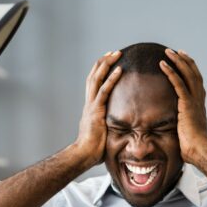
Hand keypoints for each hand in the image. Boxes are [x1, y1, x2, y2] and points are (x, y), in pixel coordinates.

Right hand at [74, 51, 122, 165]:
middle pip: (93, 76)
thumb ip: (110, 124)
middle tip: (114, 52)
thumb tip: (122, 126)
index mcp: (91, 107)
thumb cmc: (94, 149)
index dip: (100, 71)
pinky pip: (104, 91)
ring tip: (116, 54)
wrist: (84, 155)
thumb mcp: (104, 132)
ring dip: (107, 64)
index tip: (109, 61)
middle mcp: (89, 103)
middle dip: (103, 62)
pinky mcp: (96, 111)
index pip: (94, 84)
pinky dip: (111, 79)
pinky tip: (119, 70)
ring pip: (97, 79)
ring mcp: (91, 106)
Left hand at [160, 49, 206, 163]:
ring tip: (167, 52)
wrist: (200, 150)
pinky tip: (162, 64)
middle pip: (194, 74)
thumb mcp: (187, 133)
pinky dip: (171, 72)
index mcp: (199, 105)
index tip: (184, 61)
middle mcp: (199, 100)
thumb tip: (175, 133)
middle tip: (176, 52)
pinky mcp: (187, 104)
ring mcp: (194, 101)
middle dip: (185, 61)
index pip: (196, 82)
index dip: (191, 70)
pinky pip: (178, 83)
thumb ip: (182, 127)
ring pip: (187, 74)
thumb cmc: (194, 147)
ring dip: (177, 61)